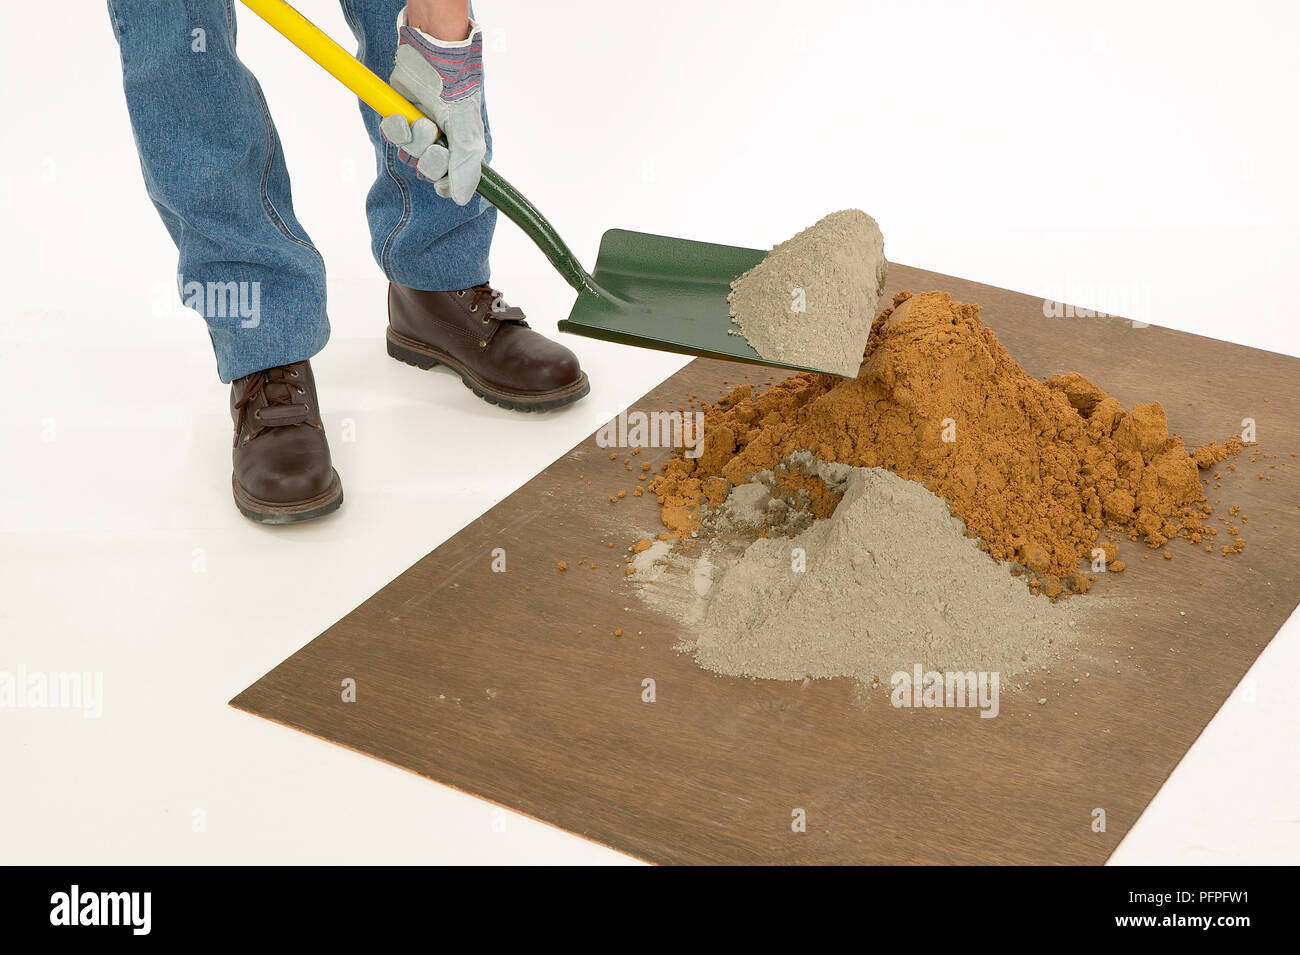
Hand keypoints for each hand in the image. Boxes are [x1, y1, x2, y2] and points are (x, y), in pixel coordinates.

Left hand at [381, 15, 484, 205]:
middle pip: (428, 171)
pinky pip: (393, 136)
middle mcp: (443, 142)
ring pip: (409, 154)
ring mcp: (421, 129)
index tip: (443, 180)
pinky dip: (395, 130)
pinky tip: (400, 118)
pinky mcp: (402, 115)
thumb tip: (461, 200)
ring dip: (412, 141)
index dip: (444, 184)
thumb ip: (465, 170)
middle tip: (434, 140)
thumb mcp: (467, 136)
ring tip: (420, 121)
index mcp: (463, 149)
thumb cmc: (457, 94)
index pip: (451, 183)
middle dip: (428, 158)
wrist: (436, 56)